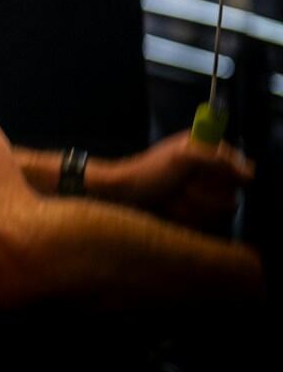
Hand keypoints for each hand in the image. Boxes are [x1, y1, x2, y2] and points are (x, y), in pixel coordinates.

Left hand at [106, 132, 253, 231]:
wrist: (121, 196)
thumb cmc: (149, 172)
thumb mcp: (182, 158)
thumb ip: (217, 160)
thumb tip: (250, 174)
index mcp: (206, 150)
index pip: (241, 168)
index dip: (229, 177)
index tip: (207, 176)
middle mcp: (207, 170)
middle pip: (231, 193)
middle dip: (202, 193)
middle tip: (181, 187)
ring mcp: (201, 192)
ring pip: (218, 210)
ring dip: (191, 206)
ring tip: (172, 198)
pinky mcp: (194, 211)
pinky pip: (205, 221)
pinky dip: (185, 216)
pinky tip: (170, 209)